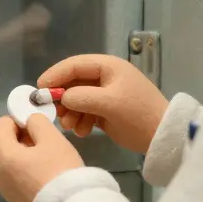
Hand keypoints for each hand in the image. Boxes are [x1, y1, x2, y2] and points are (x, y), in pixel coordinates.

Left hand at [0, 114, 83, 201]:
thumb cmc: (59, 170)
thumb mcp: (52, 138)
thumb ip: (37, 123)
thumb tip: (29, 122)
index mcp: (2, 154)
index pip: (0, 126)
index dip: (16, 119)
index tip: (35, 122)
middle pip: (2, 144)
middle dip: (19, 136)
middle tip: (42, 138)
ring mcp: (5, 188)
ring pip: (9, 161)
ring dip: (23, 153)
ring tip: (46, 155)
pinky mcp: (15, 200)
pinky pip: (15, 176)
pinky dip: (24, 169)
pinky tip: (44, 172)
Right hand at [38, 54, 167, 154]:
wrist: (163, 136)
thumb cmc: (137, 114)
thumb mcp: (108, 103)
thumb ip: (81, 97)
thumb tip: (63, 98)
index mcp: (108, 67)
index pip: (74, 65)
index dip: (55, 75)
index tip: (39, 89)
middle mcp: (105, 77)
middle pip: (73, 83)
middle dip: (62, 99)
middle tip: (54, 113)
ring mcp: (106, 94)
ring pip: (77, 99)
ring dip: (70, 113)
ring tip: (70, 127)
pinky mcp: (107, 110)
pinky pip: (85, 111)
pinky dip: (81, 121)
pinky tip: (83, 132)